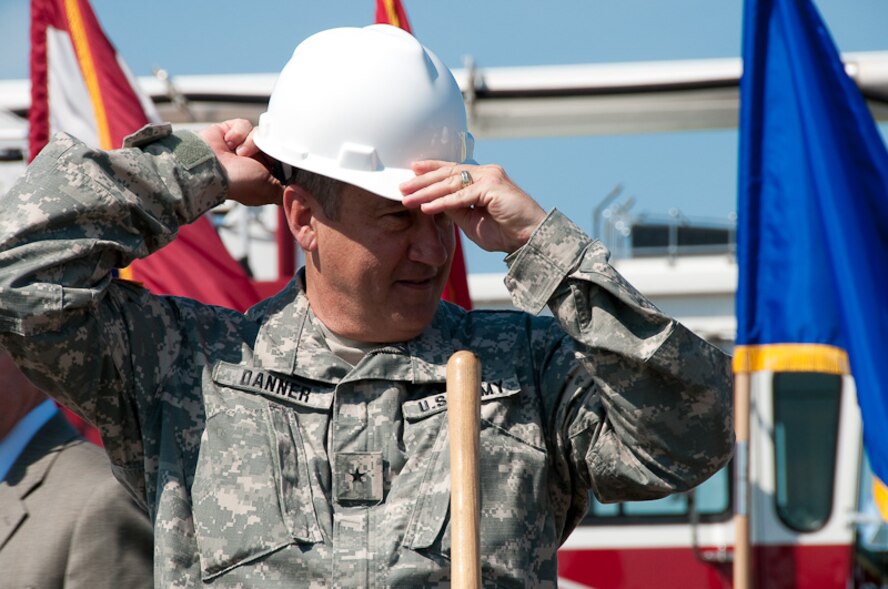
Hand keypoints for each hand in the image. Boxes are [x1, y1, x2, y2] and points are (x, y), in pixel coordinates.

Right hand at [200, 119, 282, 206]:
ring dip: (251, 142)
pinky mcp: (231, 131)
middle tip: (263, 154)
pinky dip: (238, 133)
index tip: (288, 158)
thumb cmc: (237, 182)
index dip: (285, 158)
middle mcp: (254, 160)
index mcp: (264, 175)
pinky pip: (245, 124)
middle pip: (273, 145)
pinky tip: (229, 142)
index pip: (282, 162)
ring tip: (240, 153)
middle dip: (269, 148)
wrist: (209, 167)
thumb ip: (284, 190)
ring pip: (260, 133)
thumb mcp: (269, 189)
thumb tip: (298, 193)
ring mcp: (243, 146)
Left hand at [400, 161, 546, 253]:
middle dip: (422, 180)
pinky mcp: (492, 188)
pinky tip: (426, 207)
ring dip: (427, 191)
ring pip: (451, 182)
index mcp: (483, 177)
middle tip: (402, 186)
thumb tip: (433, 202)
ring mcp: (490, 177)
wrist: (530, 239)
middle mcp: (486, 172)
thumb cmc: (505, 232)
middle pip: (448, 173)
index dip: (431, 170)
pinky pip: (461, 196)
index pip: (452, 170)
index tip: (411, 171)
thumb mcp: (471, 220)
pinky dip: (442, 202)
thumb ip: (454, 208)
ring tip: (408, 198)